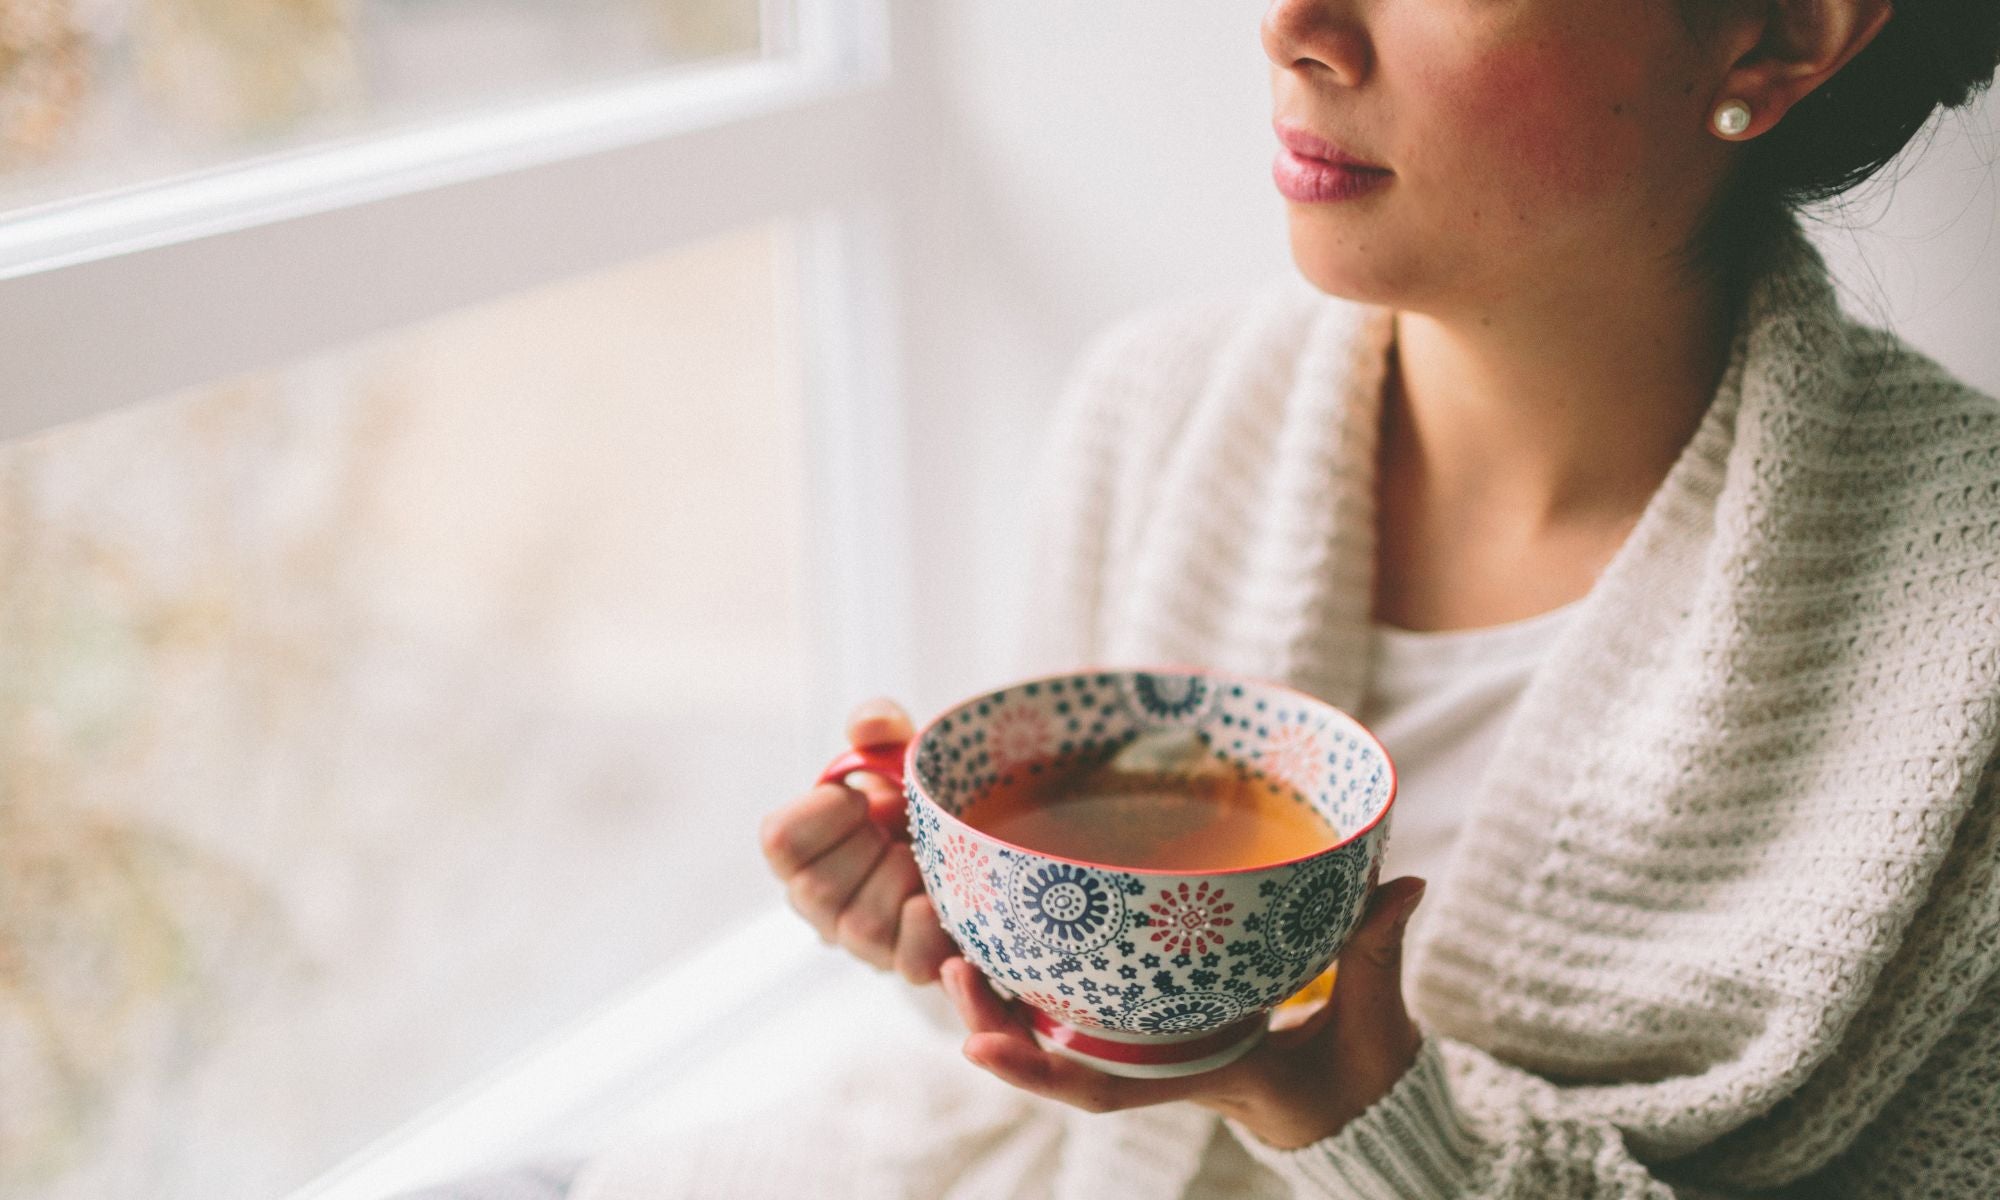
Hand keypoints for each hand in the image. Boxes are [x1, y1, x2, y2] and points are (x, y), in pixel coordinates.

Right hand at [759, 698, 957, 983]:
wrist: (978, 841)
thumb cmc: (917, 798)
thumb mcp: (898, 752)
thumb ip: (878, 725)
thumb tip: (870, 726)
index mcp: (802, 850)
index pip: (780, 842)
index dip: (823, 814)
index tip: (858, 797)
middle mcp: (821, 905)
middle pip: (818, 890)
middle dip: (868, 847)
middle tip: (901, 828)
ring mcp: (865, 944)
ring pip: (865, 925)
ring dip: (906, 879)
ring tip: (929, 858)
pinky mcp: (913, 966)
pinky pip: (913, 964)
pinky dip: (933, 935)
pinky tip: (946, 911)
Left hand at [939, 875, 1429, 1150]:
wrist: (1367, 1106)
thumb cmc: (1364, 1073)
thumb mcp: (1376, 1019)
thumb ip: (1376, 950)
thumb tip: (1400, 885)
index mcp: (1205, 1073)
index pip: (1110, 1088)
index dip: (1042, 1070)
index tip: (978, 1047)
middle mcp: (1167, 1063)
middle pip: (1062, 1056)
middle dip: (997, 1019)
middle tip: (948, 965)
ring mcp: (1161, 1043)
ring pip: (1064, 1030)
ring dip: (1005, 996)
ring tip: (954, 948)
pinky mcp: (1167, 1019)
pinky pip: (1093, 1005)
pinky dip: (1045, 979)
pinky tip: (1009, 936)